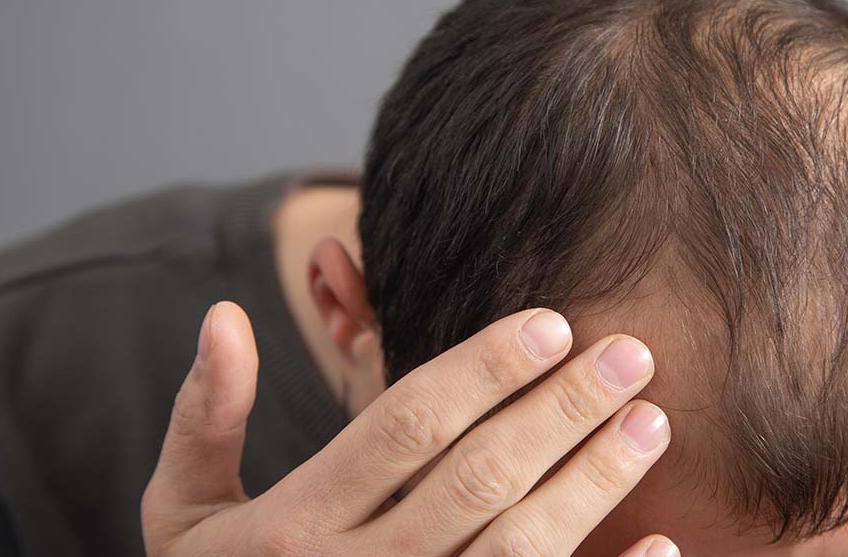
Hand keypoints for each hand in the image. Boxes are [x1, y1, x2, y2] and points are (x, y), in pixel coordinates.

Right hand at [141, 302, 677, 555]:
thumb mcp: (184, 515)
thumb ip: (205, 419)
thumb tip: (226, 314)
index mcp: (295, 525)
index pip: (406, 425)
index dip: (484, 369)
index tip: (552, 322)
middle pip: (480, 477)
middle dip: (562, 410)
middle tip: (632, 353)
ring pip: (519, 548)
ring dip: (593, 484)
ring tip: (652, 423)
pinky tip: (663, 544)